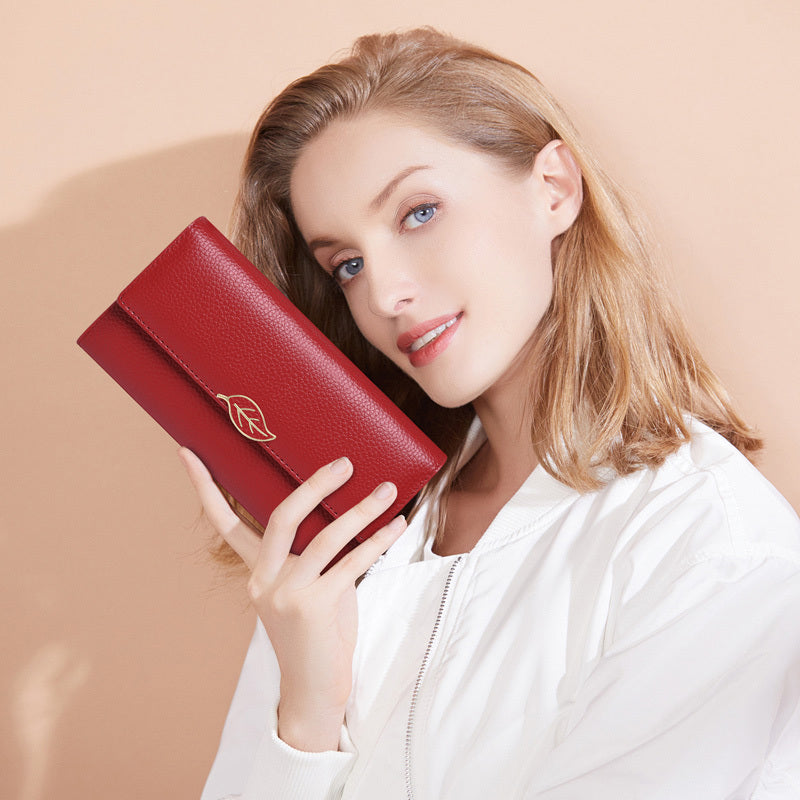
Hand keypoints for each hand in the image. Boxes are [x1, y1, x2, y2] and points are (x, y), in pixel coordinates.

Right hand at [177, 447, 406, 750]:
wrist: (315, 690)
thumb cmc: (317, 633)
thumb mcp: (308, 587)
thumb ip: (316, 554)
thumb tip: (350, 510)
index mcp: (256, 571)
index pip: (224, 523)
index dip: (204, 486)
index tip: (188, 452)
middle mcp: (264, 579)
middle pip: (283, 516)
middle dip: (314, 485)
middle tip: (344, 463)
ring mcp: (286, 594)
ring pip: (325, 538)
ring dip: (361, 510)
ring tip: (386, 489)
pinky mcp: (314, 607)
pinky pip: (352, 563)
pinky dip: (378, 541)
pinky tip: (396, 525)